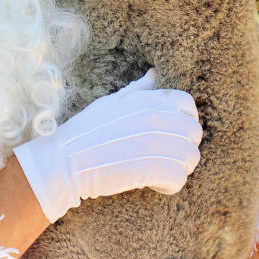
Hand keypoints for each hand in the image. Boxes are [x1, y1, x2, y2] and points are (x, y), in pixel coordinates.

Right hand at [13, 69, 202, 221]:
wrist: (64, 162)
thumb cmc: (84, 131)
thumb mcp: (111, 102)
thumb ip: (138, 90)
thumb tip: (154, 74)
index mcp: (147, 100)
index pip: (187, 104)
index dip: (185, 119)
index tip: (173, 133)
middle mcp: (156, 118)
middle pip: (194, 133)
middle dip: (184, 146)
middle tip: (166, 156)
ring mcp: (157, 144)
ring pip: (191, 157)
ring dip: (179, 167)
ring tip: (160, 171)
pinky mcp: (153, 170)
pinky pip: (180, 178)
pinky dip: (170, 185)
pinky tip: (154, 184)